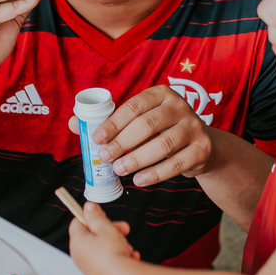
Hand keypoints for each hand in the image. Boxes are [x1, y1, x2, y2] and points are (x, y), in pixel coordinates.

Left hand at [68, 202, 139, 274]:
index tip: (102, 214)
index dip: (91, 216)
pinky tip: (129, 256)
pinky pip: (108, 260)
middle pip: (93, 235)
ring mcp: (88, 266)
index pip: (78, 221)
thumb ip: (96, 216)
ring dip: (117, 243)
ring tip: (127, 246)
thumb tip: (88, 207)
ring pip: (103, 247)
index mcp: (77, 240)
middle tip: (122, 229)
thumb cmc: (112, 255)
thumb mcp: (105, 228)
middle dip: (110, 230)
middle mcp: (79, 254)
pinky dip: (118, 256)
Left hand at [71, 86, 214, 185]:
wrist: (202, 146)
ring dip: (136, 160)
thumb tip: (73, 124)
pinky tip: (139, 181)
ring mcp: (194, 127)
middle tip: (105, 157)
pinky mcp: (202, 148)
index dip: (113, 123)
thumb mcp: (139, 121)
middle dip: (122, 143)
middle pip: (147, 125)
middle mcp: (180, 106)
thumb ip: (110, 123)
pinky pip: (176, 164)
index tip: (96, 139)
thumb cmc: (162, 131)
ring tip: (119, 170)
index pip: (134, 106)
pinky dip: (155, 174)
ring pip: (162, 145)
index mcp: (161, 93)